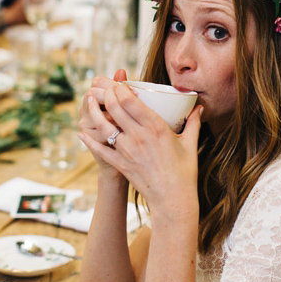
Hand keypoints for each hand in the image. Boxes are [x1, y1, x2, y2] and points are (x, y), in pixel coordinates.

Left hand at [77, 78, 201, 221]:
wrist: (173, 199)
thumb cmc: (184, 171)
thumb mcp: (190, 144)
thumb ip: (193, 123)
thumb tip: (198, 108)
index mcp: (157, 128)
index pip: (131, 101)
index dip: (120, 88)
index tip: (117, 82)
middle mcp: (139, 136)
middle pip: (114, 108)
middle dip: (105, 94)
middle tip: (102, 88)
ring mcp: (127, 151)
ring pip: (103, 126)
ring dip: (93, 112)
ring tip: (89, 102)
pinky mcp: (120, 164)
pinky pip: (100, 149)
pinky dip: (88, 140)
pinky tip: (81, 132)